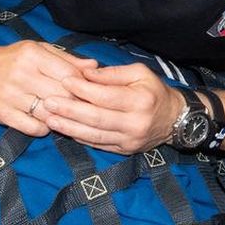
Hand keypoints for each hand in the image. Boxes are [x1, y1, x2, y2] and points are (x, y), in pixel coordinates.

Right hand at [0, 39, 96, 137]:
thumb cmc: (13, 58)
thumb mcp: (40, 50)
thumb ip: (68, 60)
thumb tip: (95, 67)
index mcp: (33, 55)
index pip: (70, 76)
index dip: (83, 87)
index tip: (87, 92)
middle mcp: (21, 75)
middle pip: (62, 96)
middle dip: (75, 104)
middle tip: (80, 107)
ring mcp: (10, 96)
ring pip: (49, 114)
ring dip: (60, 117)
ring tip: (63, 114)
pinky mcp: (2, 113)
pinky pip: (33, 128)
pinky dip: (44, 128)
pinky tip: (46, 121)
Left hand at [40, 62, 185, 153]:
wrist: (175, 120)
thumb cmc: (154, 91)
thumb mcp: (139, 73)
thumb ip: (112, 74)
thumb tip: (85, 74)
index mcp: (140, 101)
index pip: (105, 96)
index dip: (83, 89)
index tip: (64, 80)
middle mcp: (135, 123)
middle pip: (96, 118)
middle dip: (70, 110)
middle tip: (48, 102)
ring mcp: (129, 140)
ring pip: (94, 135)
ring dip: (69, 127)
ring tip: (50, 119)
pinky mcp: (124, 151)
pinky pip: (98, 144)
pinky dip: (80, 137)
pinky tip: (65, 130)